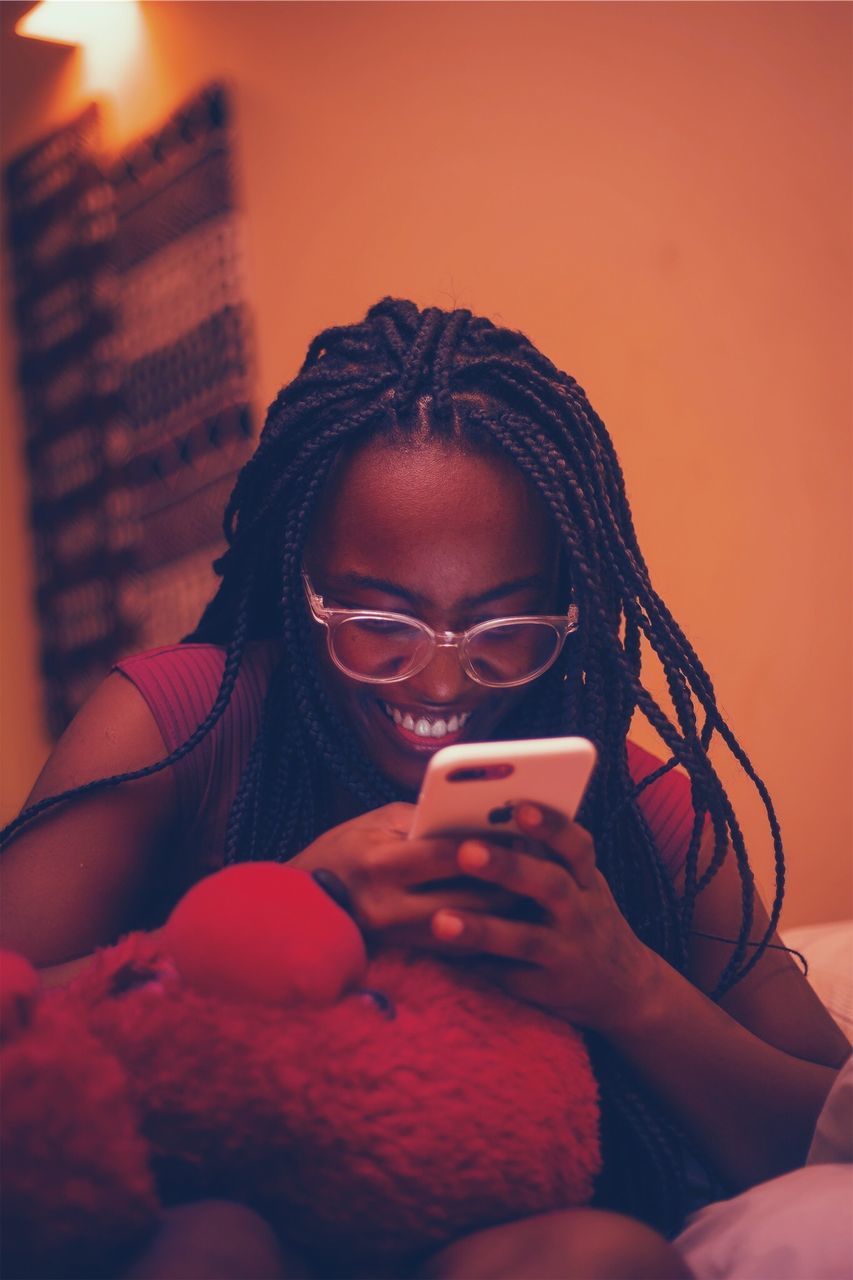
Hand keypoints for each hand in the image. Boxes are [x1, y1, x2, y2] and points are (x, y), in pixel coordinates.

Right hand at [289, 804, 523, 948]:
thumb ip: (425, 819)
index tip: (524, 834)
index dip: (489, 846)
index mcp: (381, 861)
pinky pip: (462, 945)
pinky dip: (489, 926)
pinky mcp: (409, 952)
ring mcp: (400, 935)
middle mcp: (390, 904)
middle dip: (511, 880)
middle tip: (543, 861)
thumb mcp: (376, 821)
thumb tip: (478, 816)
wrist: (303, 906)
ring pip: (472, 925)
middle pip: (469, 897)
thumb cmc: (343, 850)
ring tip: (534, 884)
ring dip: (507, 907)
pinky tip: (510, 910)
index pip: (447, 854)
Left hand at [426, 802, 660, 1032]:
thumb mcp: (579, 881)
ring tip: (440, 920)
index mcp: (584, 878)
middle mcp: (580, 912)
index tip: (520, 807)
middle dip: (508, 867)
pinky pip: (508, 975)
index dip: (551, 825)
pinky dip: (476, 964)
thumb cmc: (581, 913)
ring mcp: (565, 951)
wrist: (623, 986)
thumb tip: (480, 816)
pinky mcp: (546, 987)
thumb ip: (543, 855)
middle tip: (466, 852)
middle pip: (548, 885)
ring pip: (525, 939)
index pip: (575, 845)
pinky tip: (441, 956)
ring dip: (482, 929)